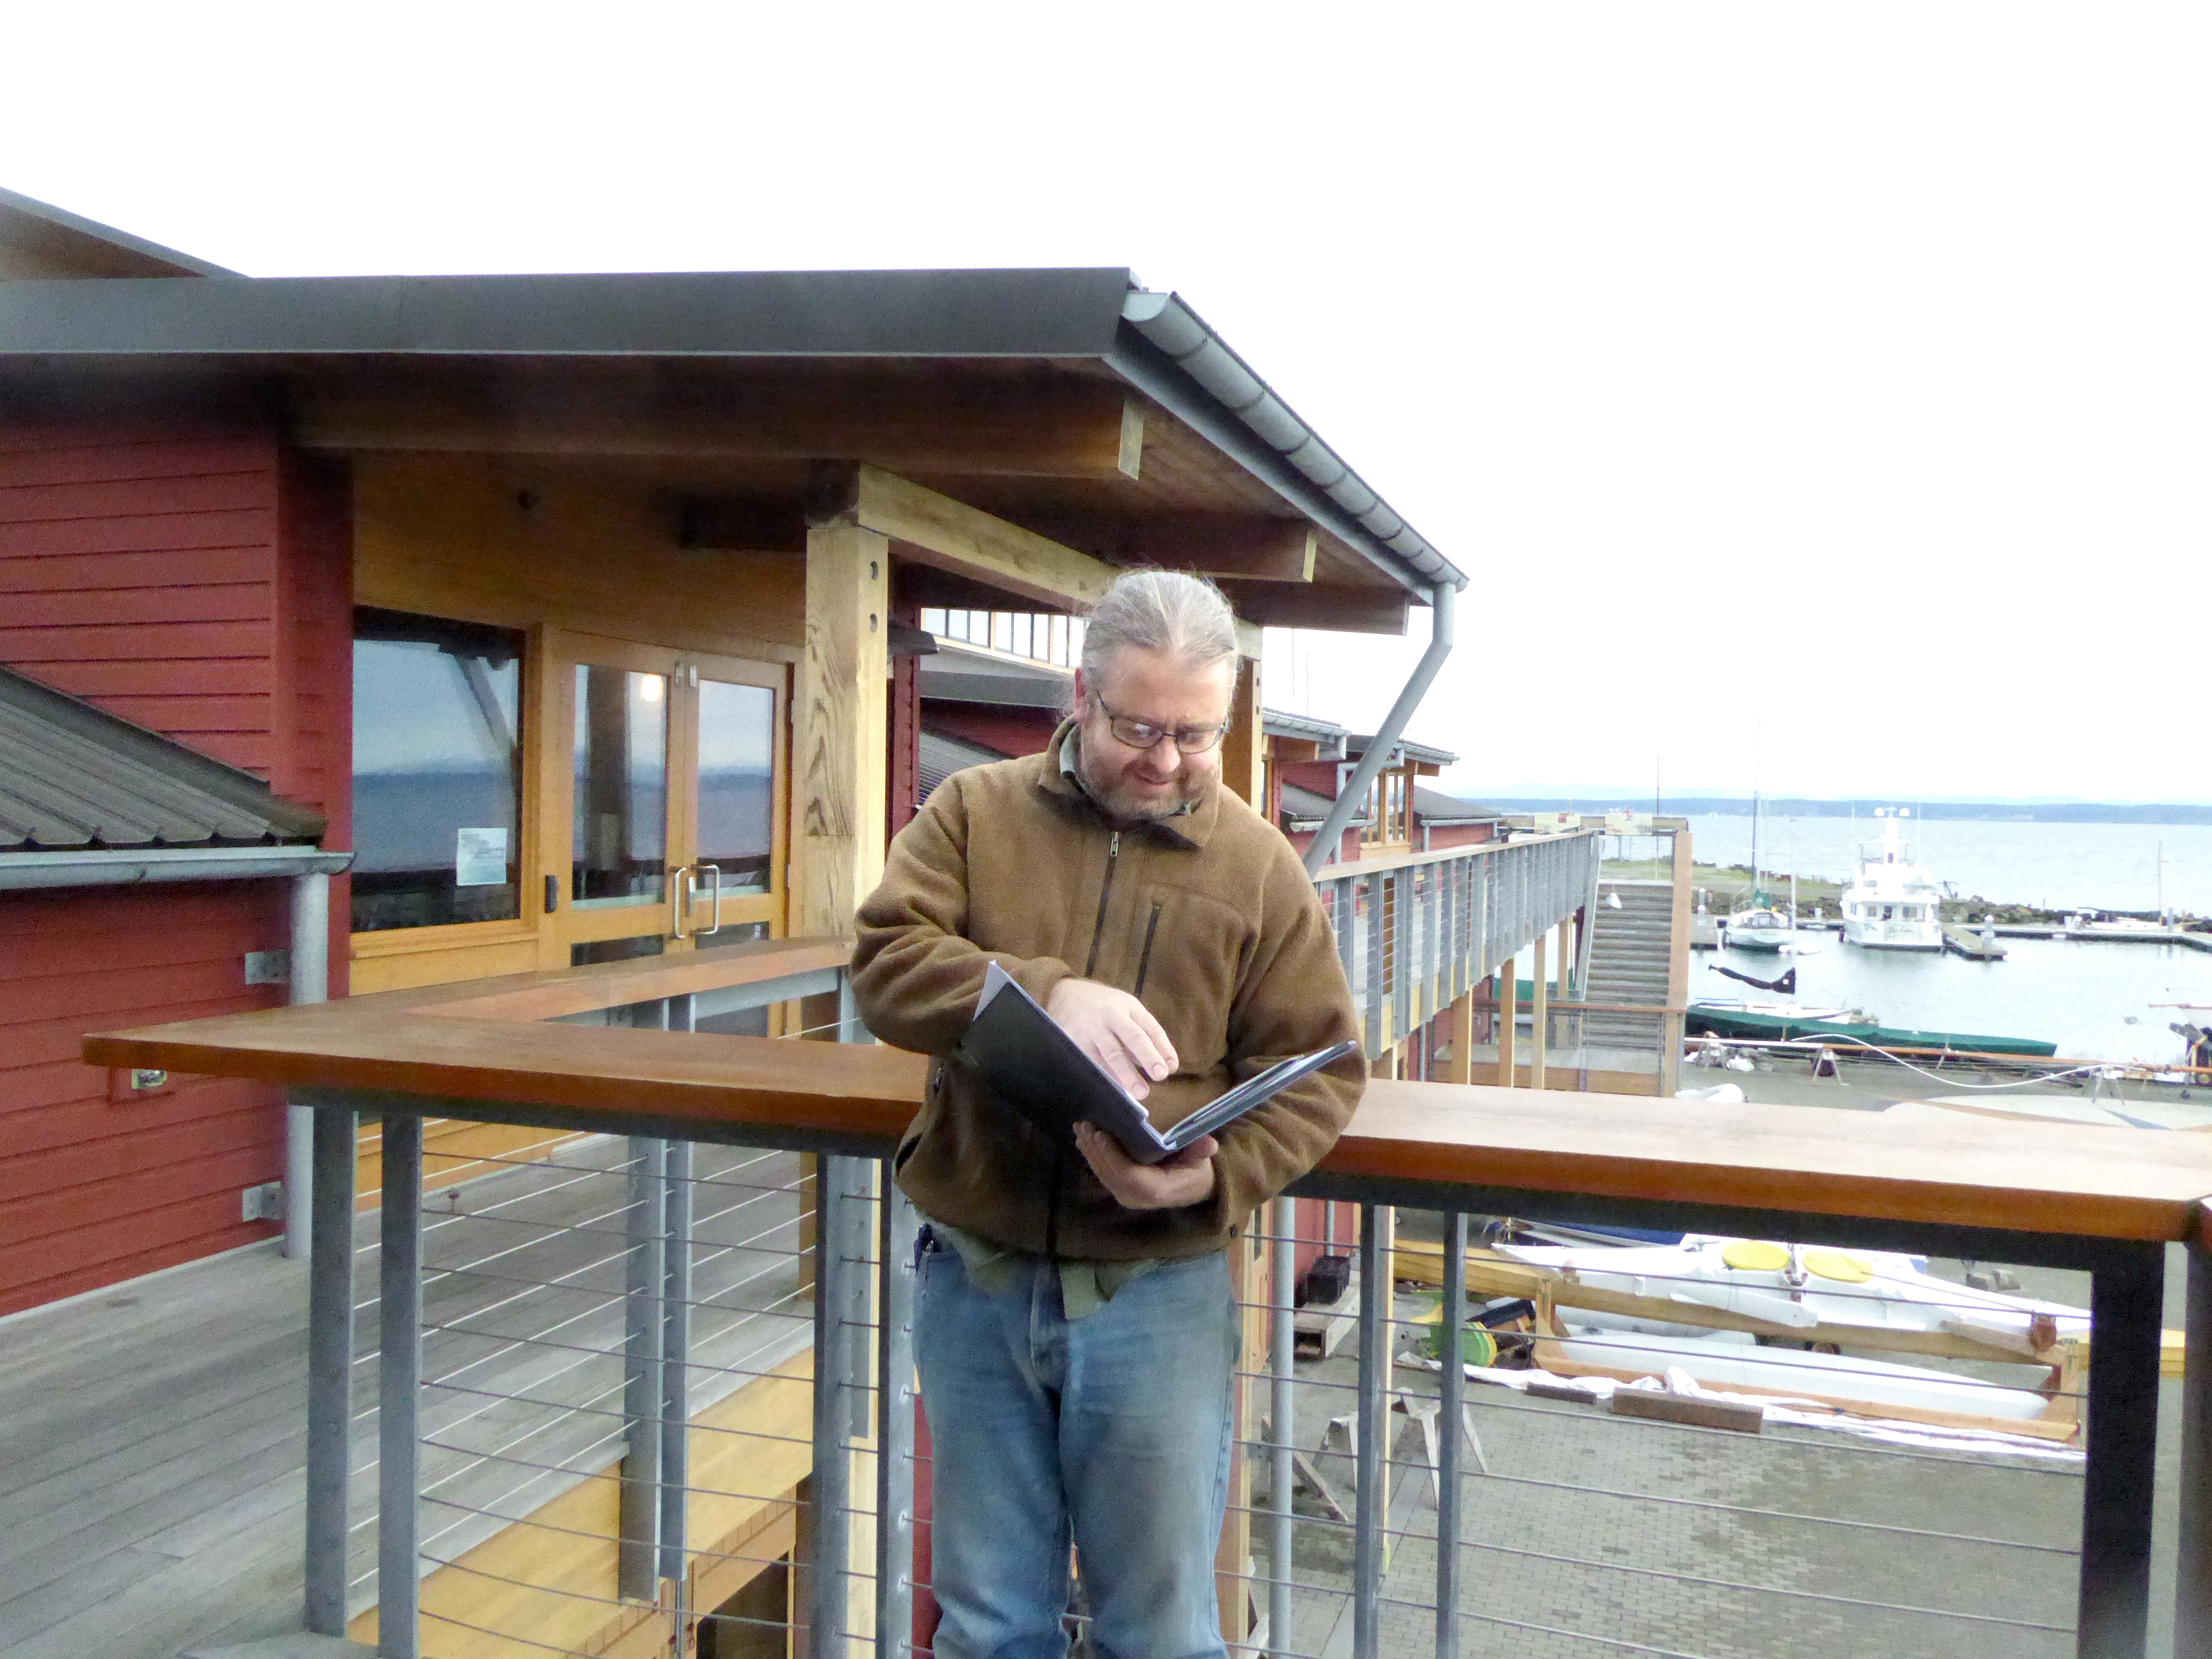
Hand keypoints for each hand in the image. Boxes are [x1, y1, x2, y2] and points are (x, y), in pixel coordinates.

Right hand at [1046, 978, 1177, 1099]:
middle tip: (1161, 1075)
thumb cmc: (1105, 1008)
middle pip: (1133, 1036)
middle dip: (1148, 1056)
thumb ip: (1146, 1035)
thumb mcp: (1127, 1011)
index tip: (1171, 1068)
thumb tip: (1168, 1065)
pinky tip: (1115, 1090)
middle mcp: (1111, 1015)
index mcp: (1128, 1006)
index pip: (1149, 1027)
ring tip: (1140, 1092)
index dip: (1162, 1047)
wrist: (1064, 995)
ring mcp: (1092, 1028)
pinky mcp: (1075, 1041)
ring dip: (1127, 1074)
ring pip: (1111, 1053)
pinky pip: (1093, 1062)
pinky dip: (1106, 1077)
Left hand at [1074, 1121, 1217, 1209]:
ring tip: (1080, 1127)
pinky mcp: (1122, 1191)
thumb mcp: (1202, 1161)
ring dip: (1089, 1151)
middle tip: (1083, 1124)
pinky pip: (1104, 1174)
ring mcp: (1127, 1196)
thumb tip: (1210, 1144)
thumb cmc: (1196, 1172)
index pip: (1127, 1174)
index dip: (1112, 1155)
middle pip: (1109, 1173)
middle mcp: (1136, 1197)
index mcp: (1156, 1189)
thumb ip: (1201, 1152)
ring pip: (1103, 1174)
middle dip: (1094, 1149)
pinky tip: (1084, 1140)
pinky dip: (1093, 1157)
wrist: (1194, 1190)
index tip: (1100, 1134)